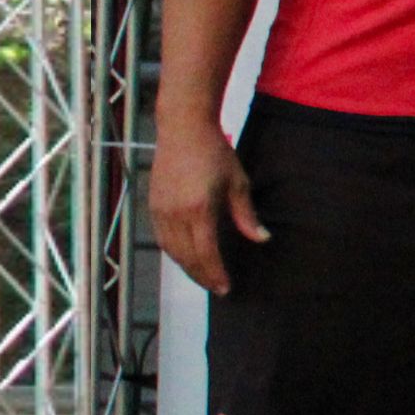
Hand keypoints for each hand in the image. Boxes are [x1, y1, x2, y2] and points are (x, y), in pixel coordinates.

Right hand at [142, 122, 257, 291]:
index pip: (206, 253)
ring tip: (203, 276)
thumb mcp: (237, 182)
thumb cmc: (214, 151)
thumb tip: (262, 238)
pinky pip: (162, 239)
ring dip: (187, 267)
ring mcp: (161, 210)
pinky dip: (174, 253)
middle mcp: (176, 213)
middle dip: (202, 276)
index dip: (215, 274)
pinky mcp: (153, 205)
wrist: (183, 127)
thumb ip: (247, 215)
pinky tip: (186, 256)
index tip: (225, 287)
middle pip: (187, 257)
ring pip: (172, 251)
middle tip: (217, 288)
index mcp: (199, 209)